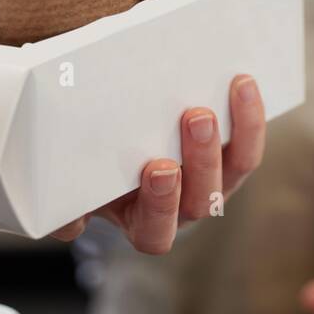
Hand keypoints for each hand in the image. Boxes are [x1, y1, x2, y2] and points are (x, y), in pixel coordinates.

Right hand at [49, 75, 265, 254]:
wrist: (113, 125)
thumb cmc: (90, 159)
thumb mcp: (72, 180)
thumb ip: (63, 204)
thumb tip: (70, 223)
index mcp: (141, 221)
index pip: (155, 230)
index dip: (161, 204)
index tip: (158, 168)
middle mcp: (182, 207)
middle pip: (201, 198)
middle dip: (200, 158)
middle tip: (195, 118)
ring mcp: (211, 181)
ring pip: (235, 168)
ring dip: (236, 131)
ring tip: (229, 93)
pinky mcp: (232, 153)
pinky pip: (248, 141)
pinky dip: (250, 114)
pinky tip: (243, 83)